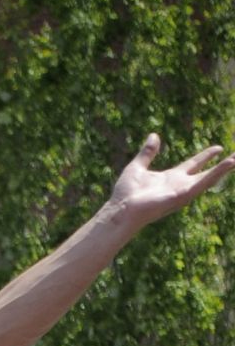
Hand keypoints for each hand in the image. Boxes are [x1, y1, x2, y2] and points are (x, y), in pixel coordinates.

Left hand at [110, 133, 234, 226]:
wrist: (121, 209)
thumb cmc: (125, 194)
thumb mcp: (138, 166)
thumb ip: (147, 152)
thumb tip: (154, 135)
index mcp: (170, 178)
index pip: (193, 165)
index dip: (205, 156)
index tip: (218, 148)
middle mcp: (179, 185)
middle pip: (205, 173)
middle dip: (221, 165)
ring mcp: (182, 191)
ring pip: (208, 179)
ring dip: (224, 170)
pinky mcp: (182, 195)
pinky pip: (203, 183)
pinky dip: (216, 173)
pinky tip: (229, 164)